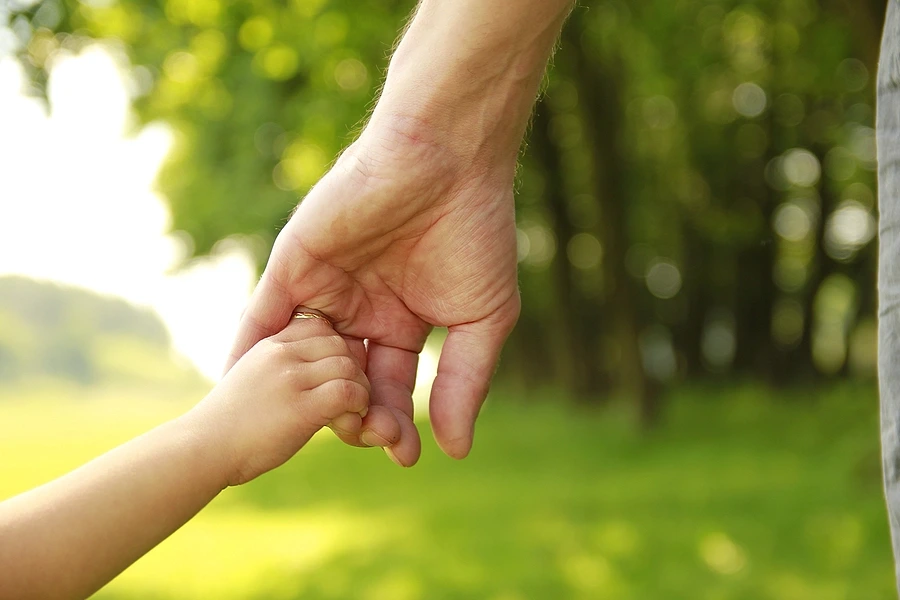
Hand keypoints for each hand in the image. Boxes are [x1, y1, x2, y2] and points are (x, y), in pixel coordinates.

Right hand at [198, 313, 369, 485]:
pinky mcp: (301, 406)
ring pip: (349, 366)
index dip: (335, 350)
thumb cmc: (227, 426)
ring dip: (359, 391)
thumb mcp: (251, 380)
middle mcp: (281, 354)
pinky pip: (349, 392)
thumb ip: (279, 370)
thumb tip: (310, 378)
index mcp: (270, 344)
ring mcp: (290, 378)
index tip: (332, 377)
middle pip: (340, 344)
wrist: (202, 450)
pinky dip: (357, 407)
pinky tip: (346, 422)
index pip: (320, 326)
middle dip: (353, 370)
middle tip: (348, 399)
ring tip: (350, 413)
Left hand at [225, 117, 520, 465]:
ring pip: (302, 357)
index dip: (393, 423)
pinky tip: (241, 389)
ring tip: (298, 431)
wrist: (446, 161)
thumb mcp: (479, 319)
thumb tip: (456, 450)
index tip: (403, 456)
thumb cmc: (473, 235)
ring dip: (301, 394)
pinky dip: (248, 352)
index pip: (388, 387)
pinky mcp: (293, 266)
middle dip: (353, 415)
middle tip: (366, 438)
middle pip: (343, 380)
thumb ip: (463, 382)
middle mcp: (359, 310)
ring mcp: (324, 289)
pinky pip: (262, 317)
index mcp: (401, 322)